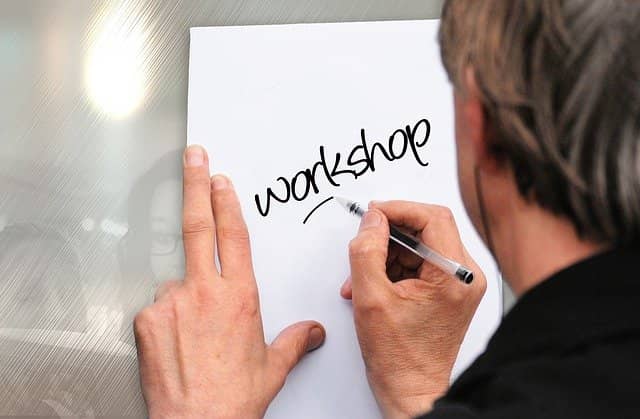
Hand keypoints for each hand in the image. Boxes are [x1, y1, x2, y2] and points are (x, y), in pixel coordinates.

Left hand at [134, 146, 325, 418]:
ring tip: (196, 334)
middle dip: (195, 185)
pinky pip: (158, 307)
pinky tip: (178, 342)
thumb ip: (293, 341)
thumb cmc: (232, 398)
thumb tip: (311, 332)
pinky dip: (168, 316)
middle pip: (198, 226)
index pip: (233, 235)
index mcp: (239, 296)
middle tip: (194, 158)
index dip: (226, 202)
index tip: (222, 181)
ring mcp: (171, 303)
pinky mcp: (146, 319)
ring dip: (187, 294)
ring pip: (178, 281)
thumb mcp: (272, 367)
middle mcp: (204, 292)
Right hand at [342, 201, 485, 418]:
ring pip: (420, 246)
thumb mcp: (370, 297)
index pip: (432, 217)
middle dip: (388, 236)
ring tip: (362, 278)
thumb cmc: (399, 356)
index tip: (373, 213)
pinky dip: (394, 268)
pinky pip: (421, 263)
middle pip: (426, 229)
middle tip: (364, 245)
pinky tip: (374, 285)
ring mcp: (459, 283)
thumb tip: (371, 220)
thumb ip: (366, 250)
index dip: (398, 209)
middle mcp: (465, 275)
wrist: (412, 389)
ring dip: (387, 255)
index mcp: (455, 274)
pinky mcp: (450, 291)